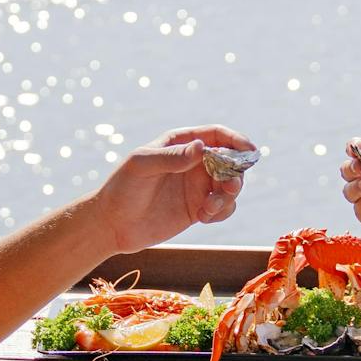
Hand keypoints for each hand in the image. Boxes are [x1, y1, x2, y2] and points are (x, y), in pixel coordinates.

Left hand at [90, 124, 254, 253]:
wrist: (111, 224)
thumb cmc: (122, 187)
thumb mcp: (143, 166)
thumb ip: (173, 157)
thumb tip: (203, 147)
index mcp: (181, 144)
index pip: (217, 135)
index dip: (236, 141)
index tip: (249, 152)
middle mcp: (193, 163)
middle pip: (230, 162)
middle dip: (235, 174)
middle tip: (226, 188)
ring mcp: (197, 187)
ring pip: (230, 186)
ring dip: (228, 196)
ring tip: (209, 208)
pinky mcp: (197, 209)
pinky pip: (223, 208)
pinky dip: (222, 212)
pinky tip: (204, 217)